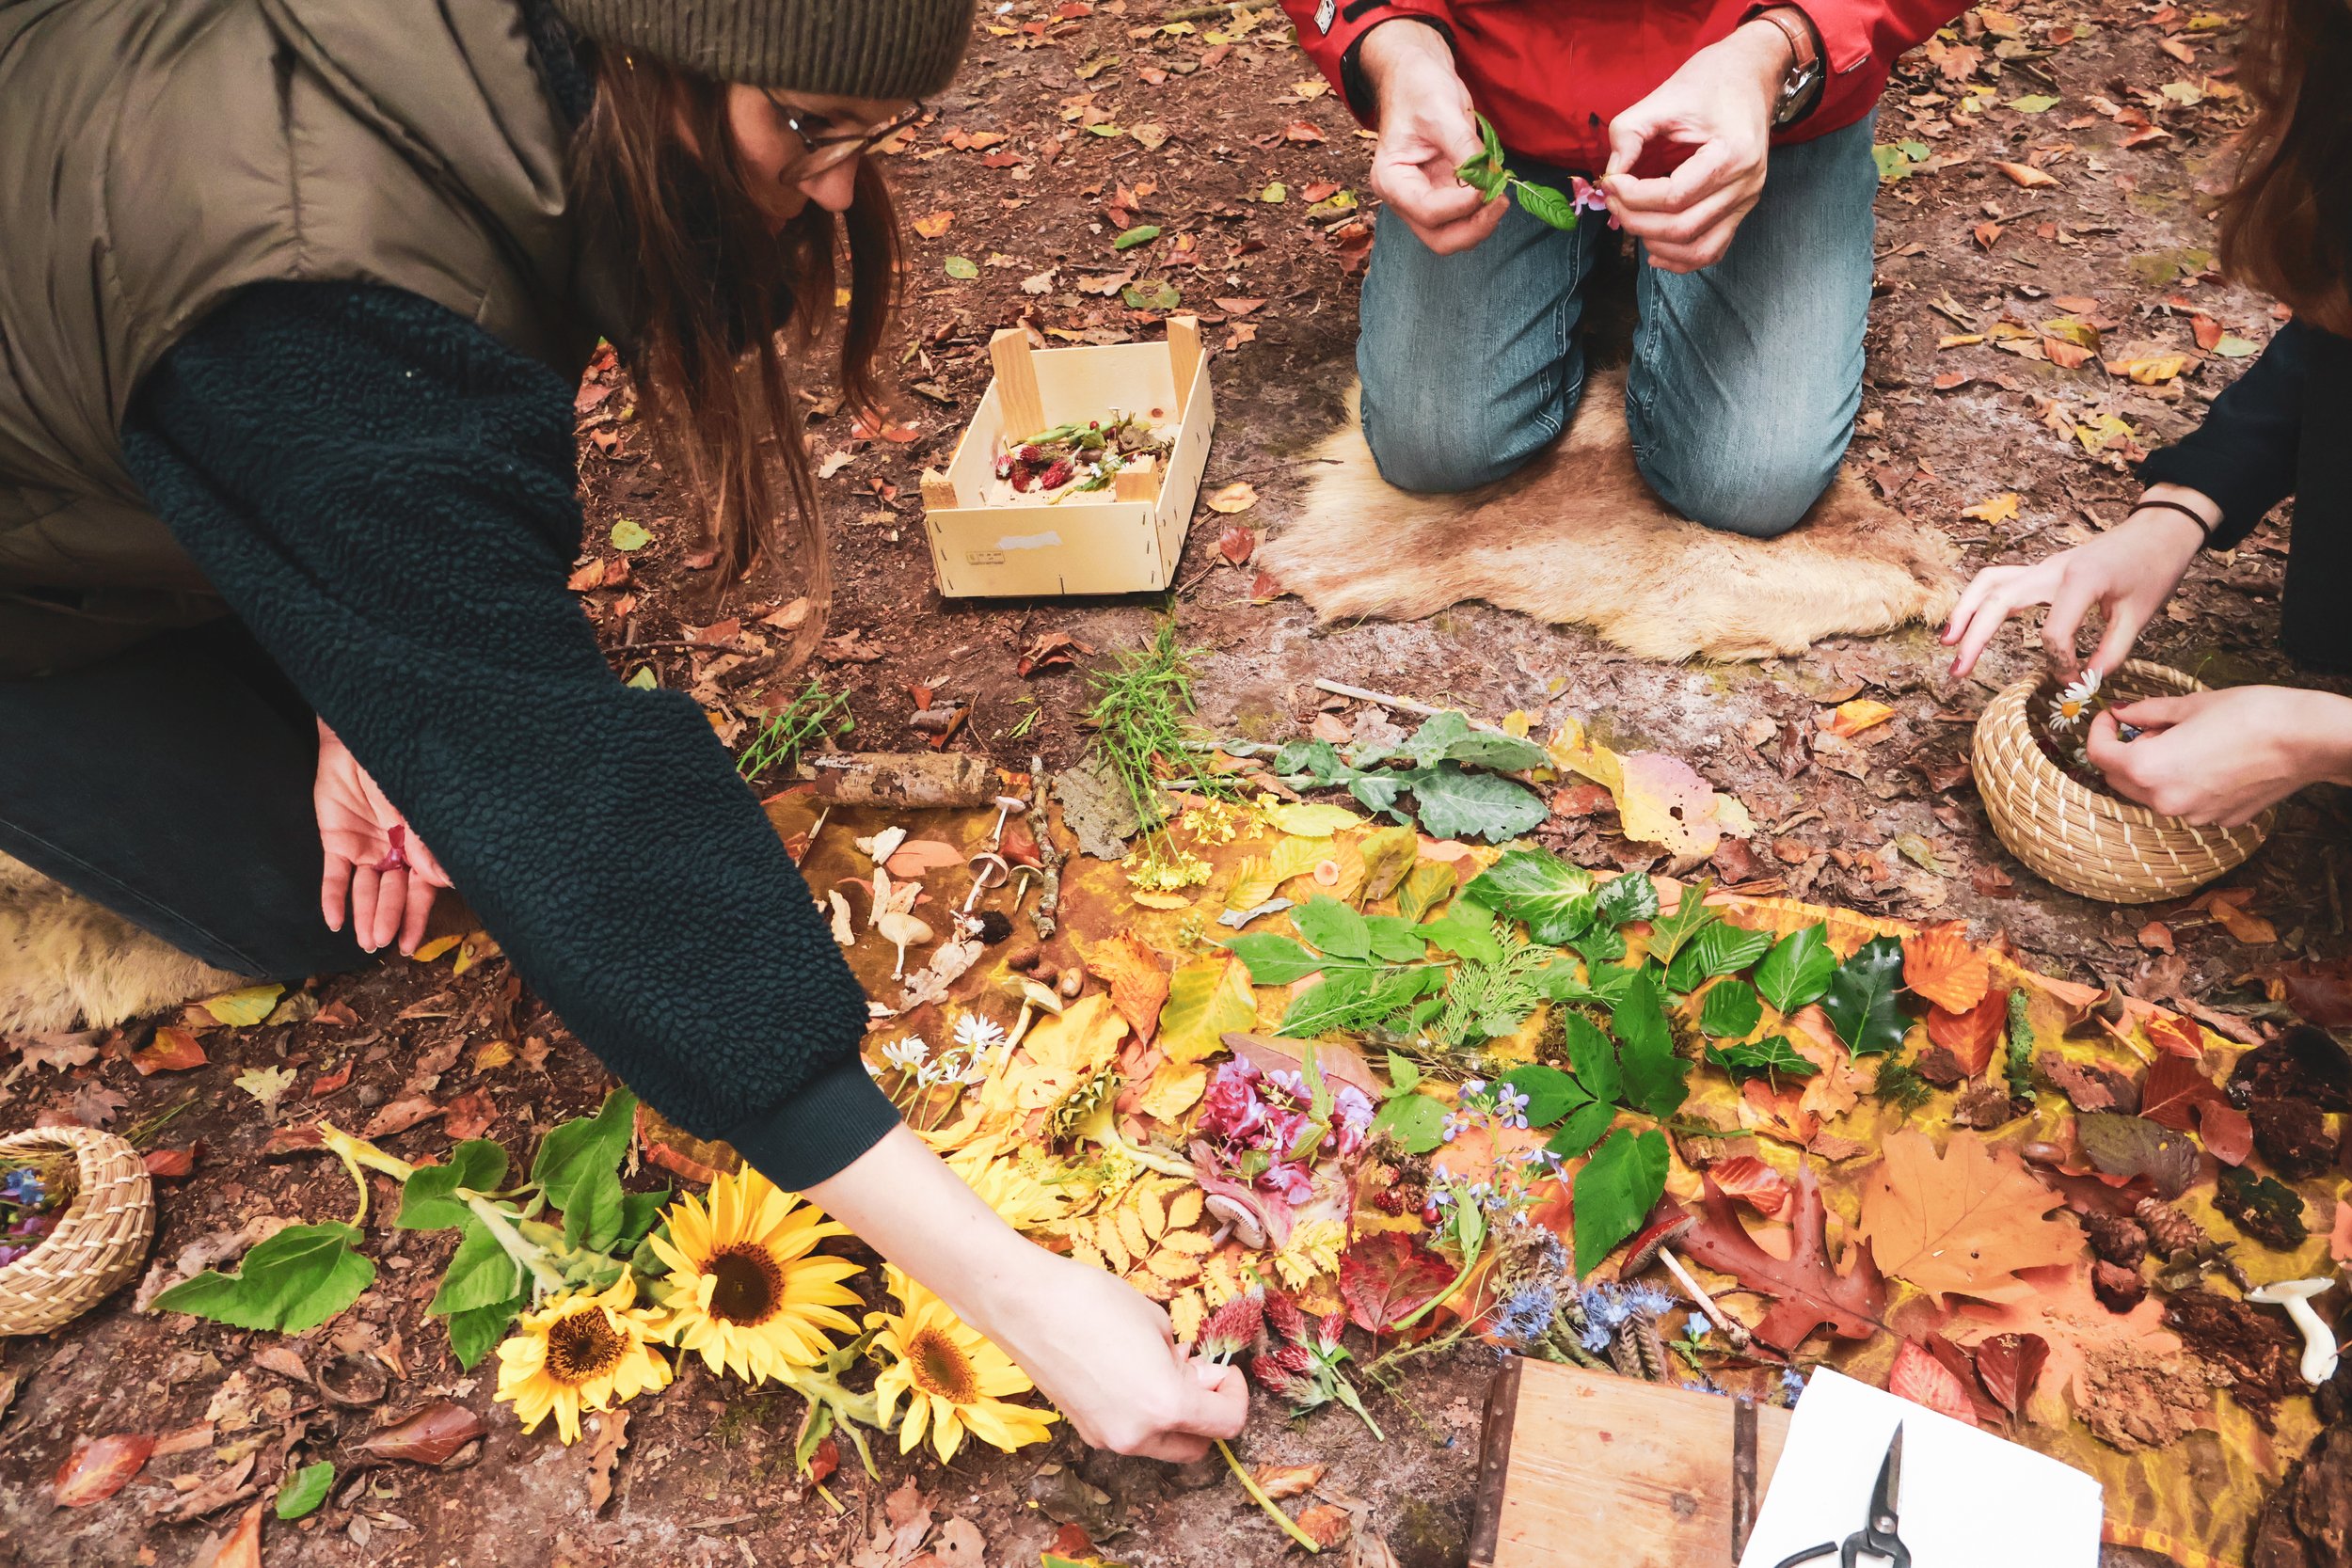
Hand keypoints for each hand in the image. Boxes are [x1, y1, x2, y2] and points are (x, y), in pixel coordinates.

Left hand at [315, 719, 449, 954]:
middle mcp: (394, 851)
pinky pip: (334, 876)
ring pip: (364, 890)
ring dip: (365, 915)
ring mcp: (365, 847)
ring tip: (365, 942)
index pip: (420, 889)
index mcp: (419, 845)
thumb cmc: (397, 768)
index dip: (416, 917)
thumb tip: (446, 882)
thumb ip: (427, 846)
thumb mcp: (417, 809)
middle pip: (391, 894)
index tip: (412, 945)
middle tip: (383, 945)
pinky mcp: (336, 841)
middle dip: (388, 920)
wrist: (359, 739)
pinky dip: (334, 899)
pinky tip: (335, 922)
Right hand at [807, 1128, 1249, 1461]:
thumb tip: (1193, 1374)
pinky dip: (1141, 1416)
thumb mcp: (1155, 1319)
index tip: (1222, 1368)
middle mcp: (1137, 1435)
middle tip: (1196, 1374)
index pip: (1225, 1424)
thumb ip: (1182, 1356)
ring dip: (1173, 1419)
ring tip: (1157, 1369)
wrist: (1022, 1303)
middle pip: (1196, 1447)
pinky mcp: (1083, 1430)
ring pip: (1161, 1446)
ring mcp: (1106, 1437)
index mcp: (1165, 1405)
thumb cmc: (1092, 1300)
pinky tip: (1127, 1374)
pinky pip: (1129, 1434)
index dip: (1233, 1394)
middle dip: (1206, 1415)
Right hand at [1360, 21, 1505, 254]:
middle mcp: (1405, 198)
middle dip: (1474, 228)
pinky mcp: (1444, 194)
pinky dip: (1483, 211)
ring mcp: (1425, 199)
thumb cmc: (1418, 87)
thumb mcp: (1441, 111)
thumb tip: (1488, 176)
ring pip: (1454, 236)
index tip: (1489, 183)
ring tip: (1500, 194)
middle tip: (1500, 201)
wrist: (1417, 75)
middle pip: (1440, 239)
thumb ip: (1464, 148)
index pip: (1428, 211)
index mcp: (1392, 180)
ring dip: (1481, 223)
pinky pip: (1465, 218)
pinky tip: (1495, 187)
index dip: (1463, 204)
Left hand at [1600, 21, 1788, 271]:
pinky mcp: (1742, 208)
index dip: (1633, 196)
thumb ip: (1628, 132)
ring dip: (1656, 243)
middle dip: (1636, 220)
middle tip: (1612, 201)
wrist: (1751, 73)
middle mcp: (1746, 183)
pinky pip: (1713, 250)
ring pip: (1698, 248)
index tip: (1611, 181)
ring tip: (1630, 221)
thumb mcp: (1664, 96)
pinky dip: (1681, 259)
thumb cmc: (1710, 80)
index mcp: (1732, 153)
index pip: (1673, 196)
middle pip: (1682, 227)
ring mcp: (1747, 199)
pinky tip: (1654, 250)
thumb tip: (1610, 175)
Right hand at [1941, 497, 2212, 678]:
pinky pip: (1999, 580)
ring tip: (1949, 642)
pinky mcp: (2041, 570)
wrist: (2158, 531)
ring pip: (1989, 583)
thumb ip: (2110, 653)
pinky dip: (1979, 600)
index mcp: (2080, 581)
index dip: (2059, 662)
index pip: (2052, 632)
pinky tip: (1969, 623)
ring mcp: (2042, 566)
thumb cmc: (2153, 569)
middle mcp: (2051, 569)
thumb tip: (2083, 683)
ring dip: (1964, 611)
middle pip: (1998, 600)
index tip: (2074, 679)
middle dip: (1974, 636)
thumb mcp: (2139, 616)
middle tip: (1958, 672)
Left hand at [2086, 686, 2351, 827]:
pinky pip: (2186, 801)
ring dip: (2154, 769)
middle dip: (2123, 753)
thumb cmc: (2251, 715)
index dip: (2099, 731)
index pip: (2099, 755)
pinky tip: (2210, 759)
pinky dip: (2185, 782)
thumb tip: (2121, 712)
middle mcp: (2165, 801)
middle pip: (2120, 780)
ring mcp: (2194, 815)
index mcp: (2148, 770)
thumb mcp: (2189, 705)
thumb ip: (2146, 712)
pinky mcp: (2220, 820)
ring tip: (2184, 740)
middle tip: (2146, 725)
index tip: (2110, 716)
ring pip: (2153, 793)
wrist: (2307, 739)